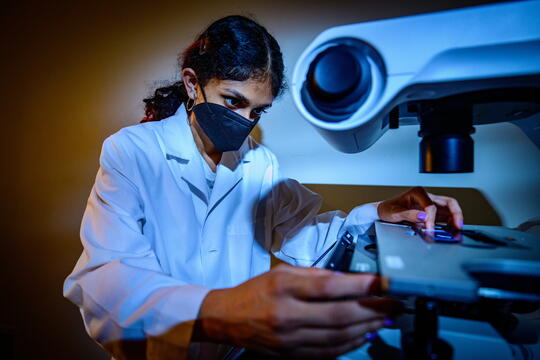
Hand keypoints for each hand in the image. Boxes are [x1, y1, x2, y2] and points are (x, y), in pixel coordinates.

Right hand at [194, 264, 400, 358]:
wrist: (227, 318)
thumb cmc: (256, 290)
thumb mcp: (282, 272)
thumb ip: (315, 275)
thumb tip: (350, 281)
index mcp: (284, 287)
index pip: (330, 286)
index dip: (362, 285)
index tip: (386, 282)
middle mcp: (287, 314)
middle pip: (340, 315)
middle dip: (374, 309)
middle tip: (397, 304)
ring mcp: (289, 339)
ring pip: (338, 337)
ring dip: (367, 328)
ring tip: (386, 319)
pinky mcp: (291, 355)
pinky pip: (327, 353)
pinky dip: (350, 345)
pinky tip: (364, 335)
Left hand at [377, 186, 463, 229]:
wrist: (383, 212)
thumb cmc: (387, 210)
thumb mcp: (394, 213)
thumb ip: (408, 214)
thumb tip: (423, 217)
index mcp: (417, 193)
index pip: (431, 206)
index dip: (432, 219)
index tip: (430, 229)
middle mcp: (426, 196)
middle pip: (448, 202)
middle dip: (456, 213)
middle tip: (459, 226)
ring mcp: (431, 204)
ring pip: (450, 208)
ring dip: (455, 218)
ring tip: (458, 230)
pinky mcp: (432, 212)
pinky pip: (446, 216)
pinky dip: (450, 222)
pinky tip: (451, 230)